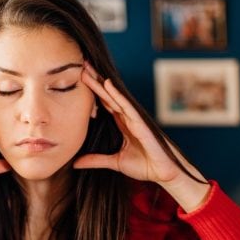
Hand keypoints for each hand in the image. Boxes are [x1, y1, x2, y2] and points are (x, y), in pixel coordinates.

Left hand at [75, 62, 209, 210]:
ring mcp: (134, 118)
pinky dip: (117, 94)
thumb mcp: (114, 162)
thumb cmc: (145, 166)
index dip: (93, 92)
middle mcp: (127, 117)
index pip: (104, 103)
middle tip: (81, 65)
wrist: (163, 173)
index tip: (80, 79)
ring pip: (114, 96)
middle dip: (95, 81)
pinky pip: (126, 106)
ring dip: (101, 83)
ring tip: (88, 68)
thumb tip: (76, 163)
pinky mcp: (140, 123)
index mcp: (122, 124)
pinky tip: (107, 84)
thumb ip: (95, 160)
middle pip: (107, 95)